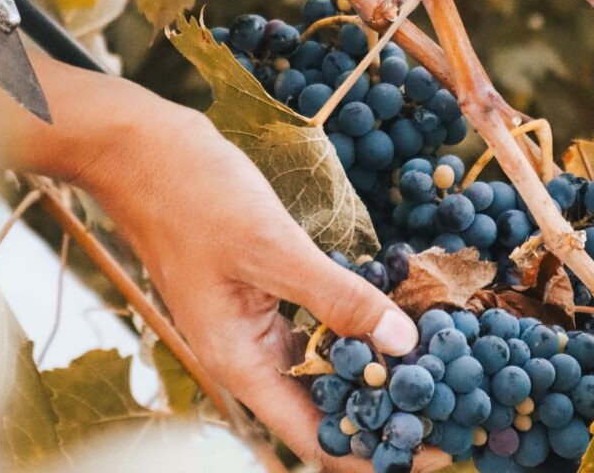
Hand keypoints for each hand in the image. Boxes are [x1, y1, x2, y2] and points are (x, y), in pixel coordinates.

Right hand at [0, 57, 448, 470]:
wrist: (143, 150)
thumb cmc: (195, 196)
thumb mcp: (271, 247)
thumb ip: (336, 296)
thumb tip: (403, 343)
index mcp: (238, 360)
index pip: (315, 439)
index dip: (374, 453)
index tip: (437, 453)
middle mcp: (246, 351)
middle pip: (321, 407)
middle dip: (382, 412)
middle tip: (451, 405)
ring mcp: (252, 318)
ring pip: (320, 363)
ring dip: (370, 366)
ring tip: (432, 364)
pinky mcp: (260, 287)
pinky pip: (312, 321)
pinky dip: (349, 323)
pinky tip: (385, 312)